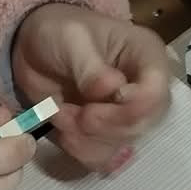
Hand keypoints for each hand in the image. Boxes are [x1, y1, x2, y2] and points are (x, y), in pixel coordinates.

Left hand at [12, 4, 169, 172]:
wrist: (34, 47)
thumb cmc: (58, 31)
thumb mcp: (70, 38)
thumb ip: (90, 66)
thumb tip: (112, 88)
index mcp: (147, 58)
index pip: (156, 94)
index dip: (129, 108)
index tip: (93, 104)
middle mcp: (145, 90)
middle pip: (141, 125)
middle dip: (102, 125)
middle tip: (72, 112)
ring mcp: (126, 115)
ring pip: (121, 145)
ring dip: (86, 138)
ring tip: (62, 115)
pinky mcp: (105, 134)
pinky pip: (102, 158)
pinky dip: (79, 150)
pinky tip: (63, 130)